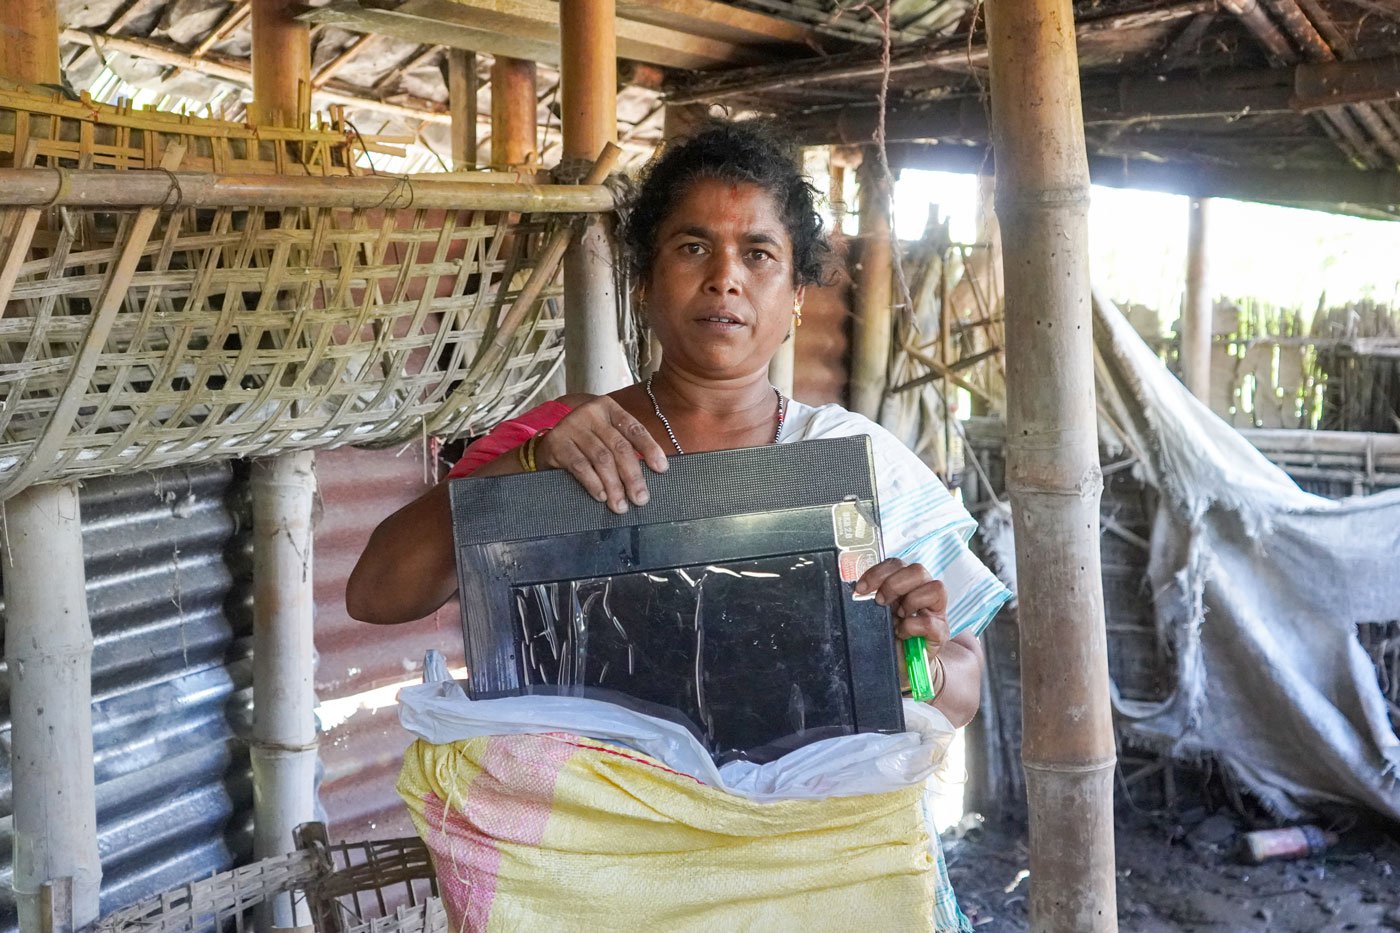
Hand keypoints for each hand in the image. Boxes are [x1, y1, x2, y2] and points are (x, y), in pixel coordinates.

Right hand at [535, 395, 668, 513]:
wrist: (546, 446)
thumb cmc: (584, 444)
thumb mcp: (605, 437)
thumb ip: (624, 448)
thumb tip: (653, 473)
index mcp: (608, 408)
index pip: (634, 428)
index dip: (650, 449)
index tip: (661, 469)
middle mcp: (590, 413)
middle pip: (619, 446)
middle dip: (633, 476)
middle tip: (641, 498)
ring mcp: (572, 426)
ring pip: (601, 458)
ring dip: (614, 485)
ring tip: (621, 504)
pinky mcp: (557, 443)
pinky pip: (580, 466)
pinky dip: (593, 483)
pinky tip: (601, 496)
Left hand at [854, 558, 950, 650]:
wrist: (899, 664)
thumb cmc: (887, 634)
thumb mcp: (876, 612)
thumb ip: (871, 598)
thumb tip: (857, 590)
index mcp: (905, 582)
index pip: (896, 564)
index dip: (878, 572)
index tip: (861, 588)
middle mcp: (924, 591)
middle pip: (918, 570)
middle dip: (894, 584)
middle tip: (880, 602)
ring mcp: (936, 610)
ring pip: (935, 588)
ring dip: (911, 601)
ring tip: (897, 617)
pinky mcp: (941, 631)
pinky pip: (930, 622)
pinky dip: (911, 627)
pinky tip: (902, 633)